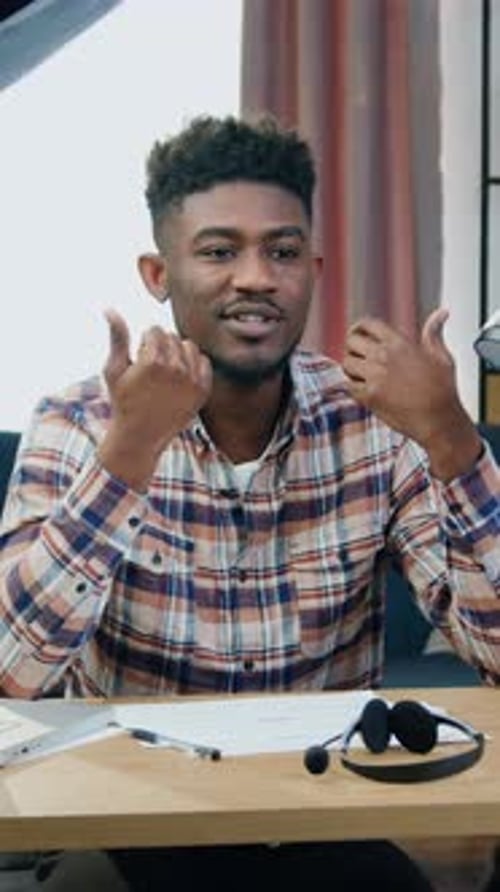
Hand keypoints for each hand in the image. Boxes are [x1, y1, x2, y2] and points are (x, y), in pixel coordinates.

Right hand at [98, 310, 211, 488]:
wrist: (141, 435)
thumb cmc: (123, 400)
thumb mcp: (114, 369)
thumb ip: (117, 337)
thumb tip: (110, 308)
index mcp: (153, 361)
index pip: (155, 330)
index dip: (143, 343)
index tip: (139, 360)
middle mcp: (176, 369)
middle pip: (172, 337)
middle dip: (160, 347)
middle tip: (151, 369)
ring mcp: (192, 380)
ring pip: (189, 346)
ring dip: (177, 352)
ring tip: (166, 370)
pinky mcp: (203, 390)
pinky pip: (204, 361)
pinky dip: (193, 364)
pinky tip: (180, 376)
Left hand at [342, 308, 481, 478]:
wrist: (439, 420)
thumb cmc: (443, 390)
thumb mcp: (441, 356)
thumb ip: (433, 333)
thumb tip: (441, 313)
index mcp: (399, 343)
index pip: (368, 324)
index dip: (359, 328)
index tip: (358, 333)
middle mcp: (384, 356)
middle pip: (351, 341)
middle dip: (352, 348)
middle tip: (358, 357)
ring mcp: (374, 376)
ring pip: (346, 364)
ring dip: (351, 369)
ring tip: (361, 376)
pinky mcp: (369, 396)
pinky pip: (348, 386)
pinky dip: (352, 388)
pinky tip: (362, 392)